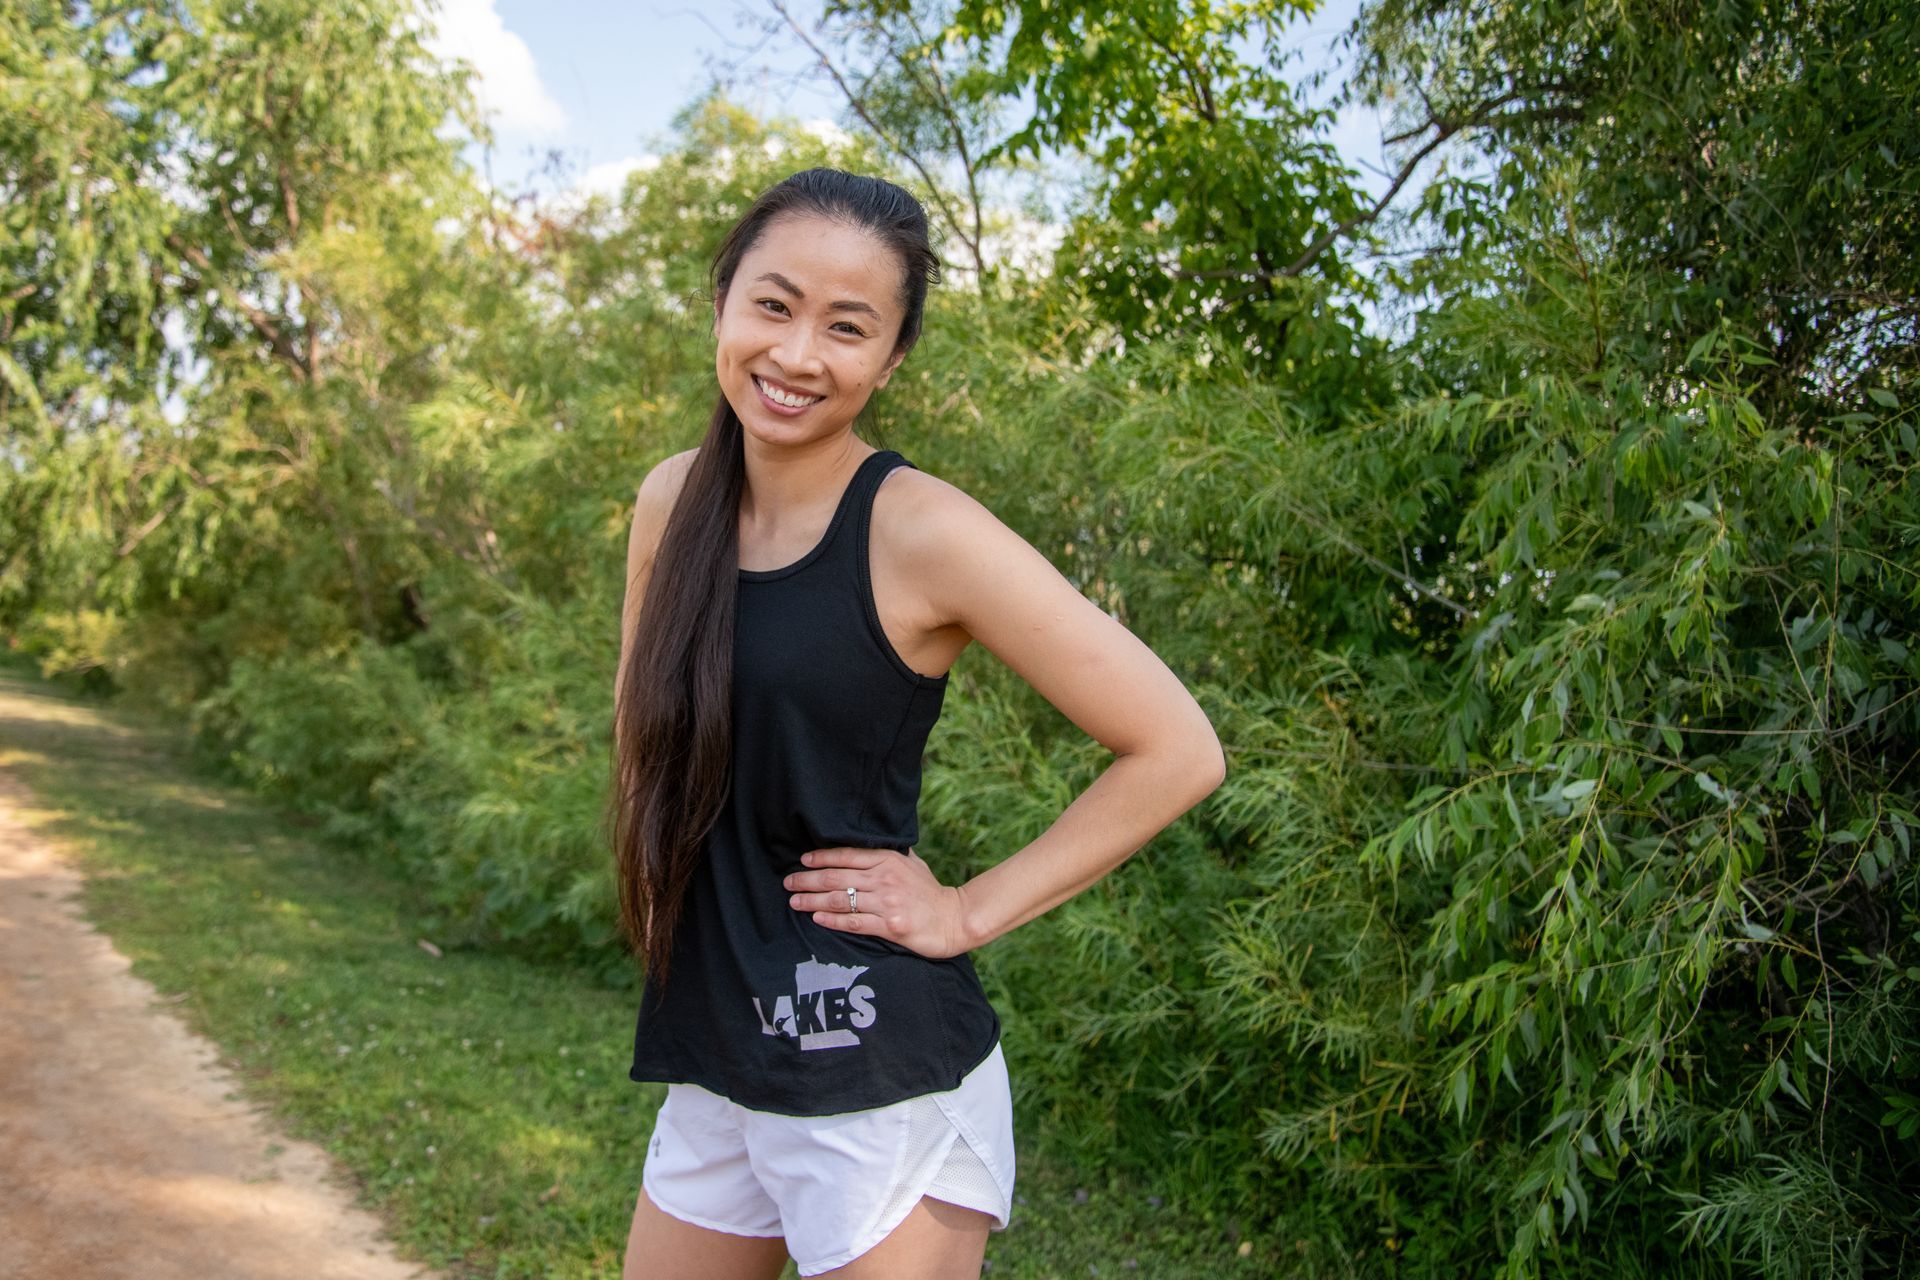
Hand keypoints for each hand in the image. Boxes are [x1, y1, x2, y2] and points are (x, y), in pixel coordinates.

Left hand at [783, 846, 971, 959]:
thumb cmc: (930, 892)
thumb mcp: (913, 864)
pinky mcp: (890, 926)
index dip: (821, 857)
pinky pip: (853, 922)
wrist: (954, 919)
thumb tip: (869, 843)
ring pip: (840, 899)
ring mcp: (887, 903)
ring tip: (794, 902)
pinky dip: (831, 920)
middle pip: (836, 877)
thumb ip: (891, 855)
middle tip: (788, 883)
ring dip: (812, 900)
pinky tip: (816, 918)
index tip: (803, 861)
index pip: (846, 855)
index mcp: (889, 860)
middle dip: (807, 879)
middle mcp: (885, 879)